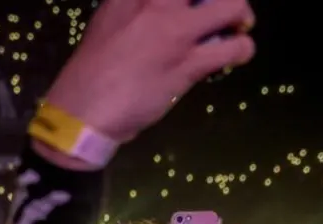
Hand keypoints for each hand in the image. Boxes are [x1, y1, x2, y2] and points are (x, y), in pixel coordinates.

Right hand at [40, 0, 253, 146]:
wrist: (81, 113)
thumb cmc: (88, 74)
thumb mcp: (106, 25)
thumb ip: (132, 9)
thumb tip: (154, 10)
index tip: (195, 2)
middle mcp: (156, 5)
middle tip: (221, 9)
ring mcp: (175, 33)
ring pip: (232, 6)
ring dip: (241, 16)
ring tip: (237, 28)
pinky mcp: (188, 65)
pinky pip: (234, 49)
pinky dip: (242, 50)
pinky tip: (234, 57)